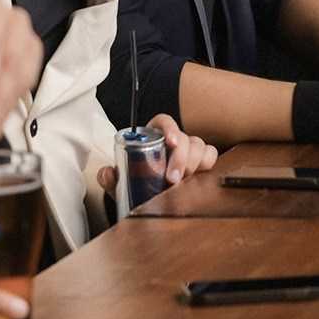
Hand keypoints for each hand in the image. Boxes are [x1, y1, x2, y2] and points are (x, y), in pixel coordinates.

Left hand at [95, 114, 217, 207]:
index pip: (165, 121)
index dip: (171, 128)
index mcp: (153, 136)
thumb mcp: (121, 180)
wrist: (145, 196)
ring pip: (199, 146)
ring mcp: (188, 150)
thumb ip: (109, 177)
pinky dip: (207, 163)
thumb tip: (108, 173)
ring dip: (193, 163)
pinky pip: (210, 155)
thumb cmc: (135, 182)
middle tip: (172, 179)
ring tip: (183, 181)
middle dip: (181, 158)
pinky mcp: (199, 162)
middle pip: (184, 137)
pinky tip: (198, 176)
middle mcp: (173, 140)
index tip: (170, 143)